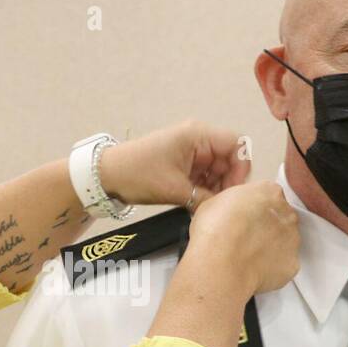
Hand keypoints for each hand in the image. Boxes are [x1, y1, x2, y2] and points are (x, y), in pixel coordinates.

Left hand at [97, 121, 251, 207]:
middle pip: (229, 159)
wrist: (107, 175)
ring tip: (211, 208)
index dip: (241, 167)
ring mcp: (191, 152)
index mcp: (198, 135)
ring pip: (218, 170)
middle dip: (229, 182)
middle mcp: (198, 140)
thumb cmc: (138, 174)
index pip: (236, 145)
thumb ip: (205, 199)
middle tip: (223, 205)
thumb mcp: (175, 189)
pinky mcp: (183, 164)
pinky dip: (206, 190)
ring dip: (217, 189)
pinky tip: (201, 204)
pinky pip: (205, 176)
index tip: (235, 191)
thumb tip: (225, 211)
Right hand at [187, 181, 299, 294]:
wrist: (220, 263)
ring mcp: (292, 239)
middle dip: (266, 227)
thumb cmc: (215, 231)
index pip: (268, 196)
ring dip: (271, 247)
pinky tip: (254, 269)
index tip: (243, 218)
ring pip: (284, 242)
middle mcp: (286, 213)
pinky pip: (283, 265)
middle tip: (244, 238)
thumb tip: (227, 211)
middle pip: (280, 218)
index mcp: (269, 192)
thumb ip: (231, 203)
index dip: (254, 209)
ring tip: (246, 256)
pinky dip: (272, 268)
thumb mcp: (212, 202)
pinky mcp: (292, 263)